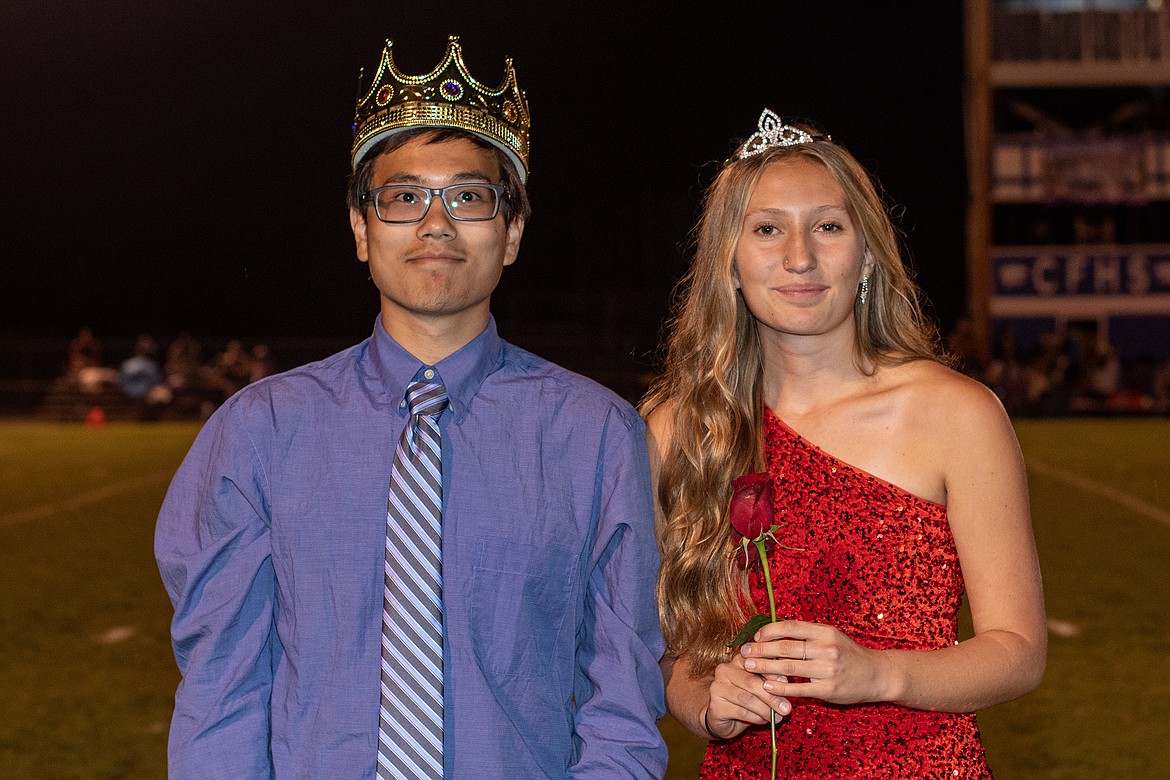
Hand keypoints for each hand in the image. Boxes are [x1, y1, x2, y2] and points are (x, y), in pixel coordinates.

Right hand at [703, 652, 791, 739]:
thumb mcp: (759, 687)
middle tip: (786, 708)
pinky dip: (756, 718)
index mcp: (738, 660)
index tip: (786, 683)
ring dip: (765, 710)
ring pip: (747, 699)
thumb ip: (770, 682)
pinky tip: (763, 721)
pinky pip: (741, 712)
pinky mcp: (715, 705)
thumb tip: (785, 683)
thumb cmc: (745, 699)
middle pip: (751, 682)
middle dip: (771, 697)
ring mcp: (718, 687)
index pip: (756, 662)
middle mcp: (725, 670)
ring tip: (777, 718)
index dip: (772, 672)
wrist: (721, 716)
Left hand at [739, 620, 892, 705]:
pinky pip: (798, 688)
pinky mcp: (828, 689)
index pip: (789, 627)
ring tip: (749, 666)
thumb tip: (774, 632)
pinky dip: (780, 687)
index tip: (756, 636)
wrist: (877, 674)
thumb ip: (807, 634)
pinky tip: (767, 687)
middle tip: (744, 652)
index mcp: (824, 632)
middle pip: (785, 647)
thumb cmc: (849, 654)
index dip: (769, 631)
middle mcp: (826, 648)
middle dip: (760, 649)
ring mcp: (827, 669)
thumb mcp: (831, 636)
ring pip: (788, 667)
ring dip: (765, 667)